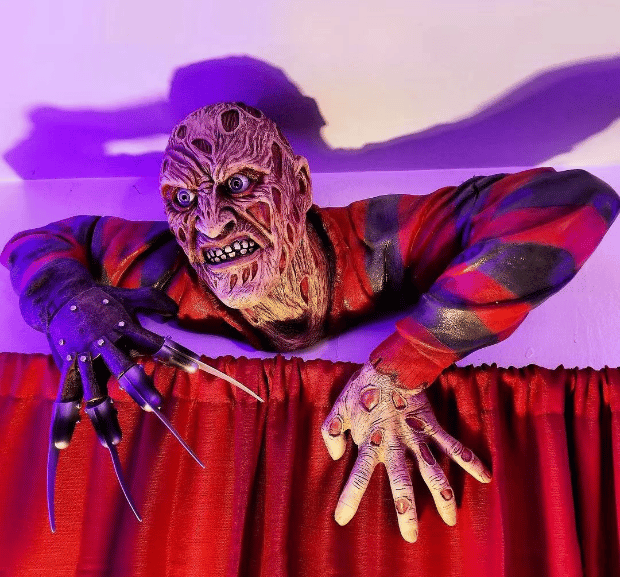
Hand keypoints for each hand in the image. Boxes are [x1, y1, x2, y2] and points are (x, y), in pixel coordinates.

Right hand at [46, 285, 203, 530]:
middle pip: (124, 369)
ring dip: (104, 417)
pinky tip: (64, 441)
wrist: (60, 295)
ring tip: (114, 440)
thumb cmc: (103, 300)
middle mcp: (105, 344)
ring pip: (94, 391)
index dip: (176, 354)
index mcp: (125, 327)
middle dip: (140, 387)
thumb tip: (175, 309)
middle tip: (156, 405)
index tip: (195, 366)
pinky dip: (64, 419)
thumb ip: (154, 300)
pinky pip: (65, 396)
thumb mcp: (130, 296)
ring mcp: (85, 358)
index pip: (156, 343)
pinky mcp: (68, 367)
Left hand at [321, 362, 490, 542]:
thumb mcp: (338, 408)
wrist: (389, 362)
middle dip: (406, 510)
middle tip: (411, 537)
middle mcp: (395, 443)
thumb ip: (331, 432)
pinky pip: (453, 444)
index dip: (350, 496)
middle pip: (402, 481)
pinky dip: (469, 459)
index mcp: (371, 441)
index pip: (359, 474)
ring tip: (450, 520)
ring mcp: (416, 435)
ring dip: (442, 495)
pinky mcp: (432, 425)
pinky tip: (485, 476)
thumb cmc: (362, 388)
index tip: (342, 519)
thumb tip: (337, 457)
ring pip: (432, 469)